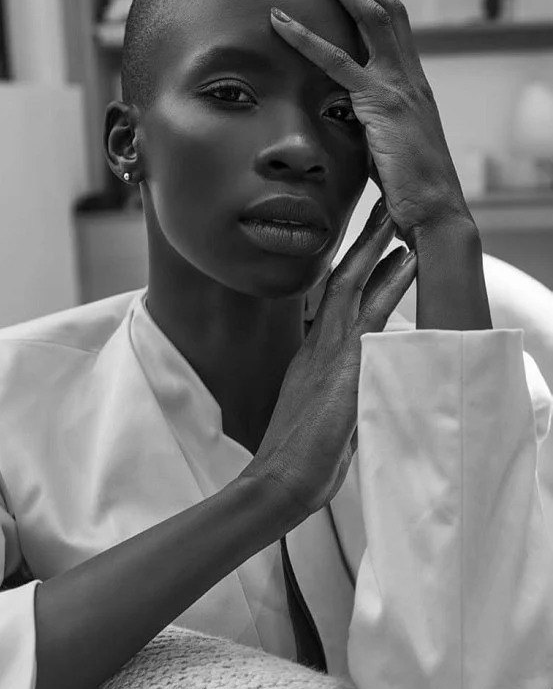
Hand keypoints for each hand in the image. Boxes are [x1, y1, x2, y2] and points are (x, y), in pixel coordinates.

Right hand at [242, 202, 416, 517]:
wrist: (280, 478)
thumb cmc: (298, 456)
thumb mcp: (317, 412)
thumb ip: (335, 388)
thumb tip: (353, 384)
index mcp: (312, 354)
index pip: (333, 300)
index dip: (351, 268)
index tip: (369, 243)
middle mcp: (320, 344)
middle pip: (342, 280)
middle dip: (363, 244)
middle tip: (382, 210)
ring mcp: (331, 351)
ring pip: (355, 287)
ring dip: (378, 250)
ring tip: (397, 221)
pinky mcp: (346, 365)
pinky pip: (373, 313)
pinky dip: (390, 283)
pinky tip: (407, 260)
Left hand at [270, 0, 474, 244]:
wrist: (434, 211)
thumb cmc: (411, 191)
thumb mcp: (388, 150)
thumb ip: (370, 128)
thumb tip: (346, 125)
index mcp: (412, 84)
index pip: (392, 26)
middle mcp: (409, 76)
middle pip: (384, 6)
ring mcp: (398, 86)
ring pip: (368, 17)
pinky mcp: (381, 105)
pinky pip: (337, 63)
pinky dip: (306, 39)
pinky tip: (279, 23)